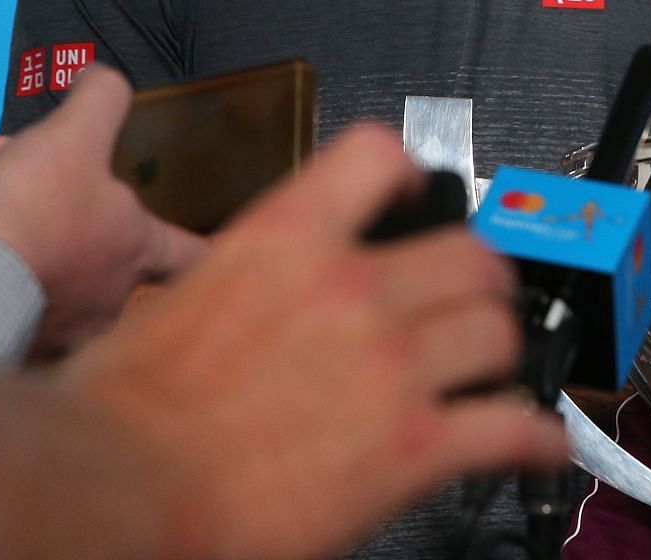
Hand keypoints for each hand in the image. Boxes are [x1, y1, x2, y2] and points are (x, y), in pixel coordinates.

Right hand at [0, 67, 203, 353]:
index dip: (202, 247)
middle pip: (124, 282)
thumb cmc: (27, 214)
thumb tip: (105, 77)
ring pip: (71, 307)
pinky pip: (25, 332)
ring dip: (52, 283)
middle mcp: (111, 298)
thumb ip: (101, 99)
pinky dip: (11, 309)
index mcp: (137, 247)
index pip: (192, 253)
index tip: (212, 251)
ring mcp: (68, 332)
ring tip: (21, 257)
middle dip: (101, 259)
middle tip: (70, 238)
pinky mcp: (22, 352)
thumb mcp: (73, 132)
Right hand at [59, 123, 568, 559]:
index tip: (423, 192)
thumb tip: (253, 297)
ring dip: (503, 352)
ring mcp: (391, 365)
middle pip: (469, 255)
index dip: (412, 174)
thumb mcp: (173, 301)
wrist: (111, 489)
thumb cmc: (117, 414)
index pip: (378, 159)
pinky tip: (540, 441)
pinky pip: (511, 427)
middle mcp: (352, 290)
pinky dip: (536, 437)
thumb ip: (243, 283)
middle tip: (477, 298)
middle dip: (481, 279)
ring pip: (498, 333)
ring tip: (498, 368)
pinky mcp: (413, 446)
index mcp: (286, 240)